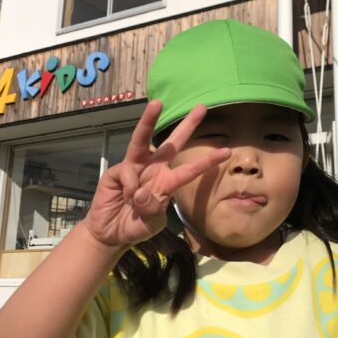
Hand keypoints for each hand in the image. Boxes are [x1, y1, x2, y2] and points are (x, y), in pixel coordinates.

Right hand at [83, 100, 230, 248]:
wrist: (110, 233)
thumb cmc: (135, 226)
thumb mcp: (150, 224)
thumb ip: (151, 211)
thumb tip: (140, 192)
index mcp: (167, 182)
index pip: (190, 169)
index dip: (208, 161)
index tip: (227, 152)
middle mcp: (153, 169)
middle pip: (171, 143)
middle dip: (187, 125)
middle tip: (202, 107)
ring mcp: (135, 168)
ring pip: (142, 140)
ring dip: (148, 121)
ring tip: (156, 104)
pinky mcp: (117, 171)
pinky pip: (127, 173)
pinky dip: (130, 187)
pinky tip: (125, 198)